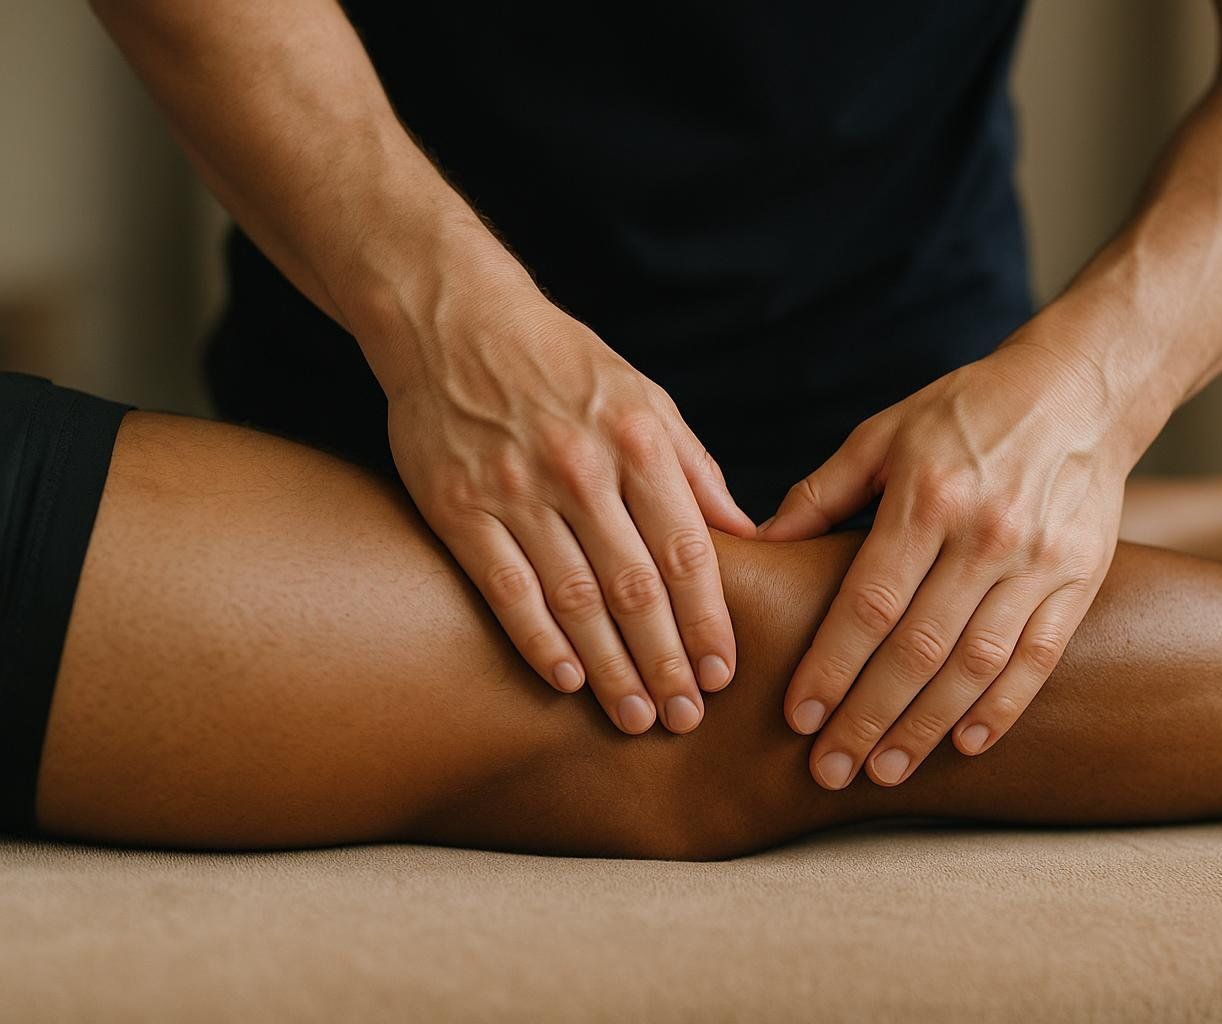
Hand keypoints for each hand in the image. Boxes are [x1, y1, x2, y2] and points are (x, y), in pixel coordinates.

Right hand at [383, 259, 756, 734]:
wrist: (454, 319)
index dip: (708, 620)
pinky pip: (507, 590)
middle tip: (687, 718)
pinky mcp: (458, 507)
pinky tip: (567, 683)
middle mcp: (581, 467)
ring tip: (637, 718)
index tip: (723, 673)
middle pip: (636, 587)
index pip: (686, 549)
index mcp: (638, 439)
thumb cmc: (563, 366)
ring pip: (576, 599)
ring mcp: (516, 488)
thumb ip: (694, 470)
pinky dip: (539, 642)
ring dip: (611, 669)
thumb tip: (749, 535)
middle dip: (666, 661)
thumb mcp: (644, 398)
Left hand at [759, 340, 1131, 787]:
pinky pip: (1038, 657)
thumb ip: (820, 494)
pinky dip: (1003, 707)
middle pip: (917, 648)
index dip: (832, 666)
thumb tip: (758, 545)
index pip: (869, 603)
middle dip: (868, 717)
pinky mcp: (1079, 578)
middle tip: (829, 770)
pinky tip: (964, 745)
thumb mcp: (884, 434)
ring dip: (926, 727)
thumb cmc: (965, 412)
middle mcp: (985, 533)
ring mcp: (1038, 560)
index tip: (800, 717)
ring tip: (885, 771)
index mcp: (927, 497)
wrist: (1079, 391)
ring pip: (976, 665)